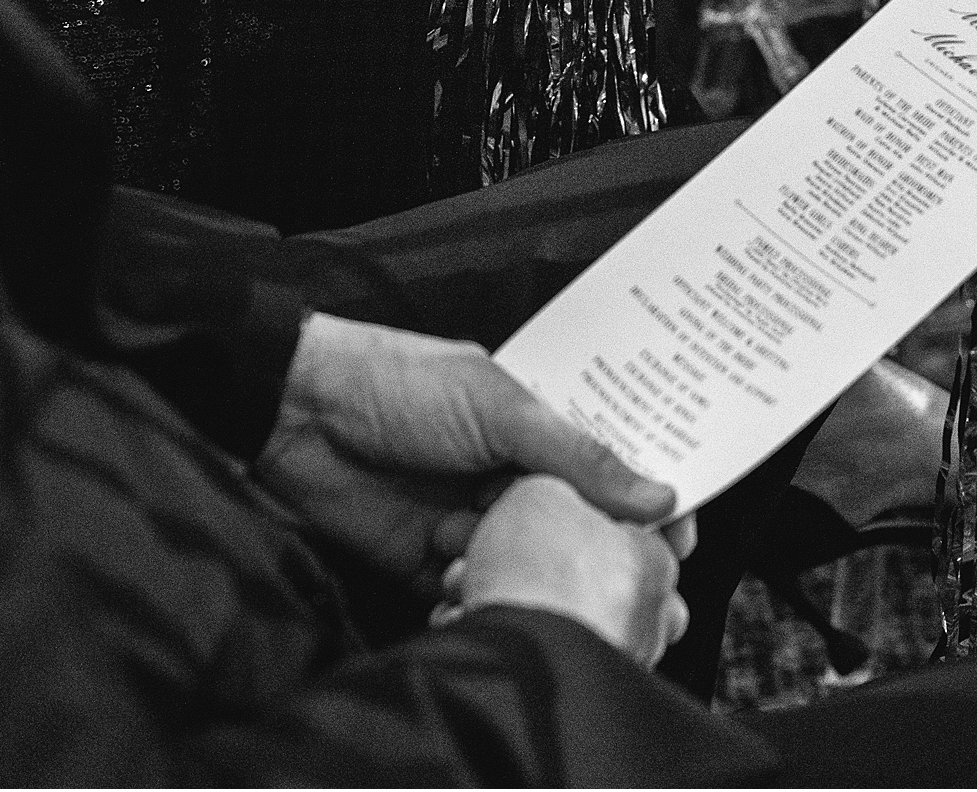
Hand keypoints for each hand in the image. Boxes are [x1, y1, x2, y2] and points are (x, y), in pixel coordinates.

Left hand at [256, 313, 678, 603]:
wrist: (295, 411)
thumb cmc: (398, 381)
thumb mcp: (497, 407)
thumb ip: (577, 455)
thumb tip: (660, 494)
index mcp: (535, 423)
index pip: (608, 466)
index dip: (645, 500)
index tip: (681, 536)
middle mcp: (510, 473)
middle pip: (573, 525)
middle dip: (589, 549)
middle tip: (607, 568)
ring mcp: (472, 517)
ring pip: (527, 564)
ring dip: (517, 566)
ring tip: (474, 538)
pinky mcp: (430, 561)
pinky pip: (474, 594)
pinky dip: (472, 595)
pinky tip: (455, 577)